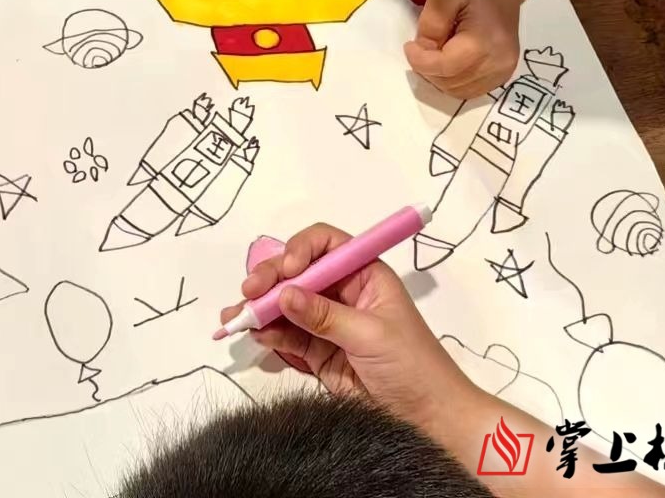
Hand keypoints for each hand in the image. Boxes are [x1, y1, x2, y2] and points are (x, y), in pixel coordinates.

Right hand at [219, 222, 475, 438]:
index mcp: (364, 275)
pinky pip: (286, 335)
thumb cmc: (413, 366)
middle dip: (271, 279)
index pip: (325, 244)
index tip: (286, 269)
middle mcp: (342, 292)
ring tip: (235, 317)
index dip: (301, 249)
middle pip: (297, 272)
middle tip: (248, 293)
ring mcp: (327, 322)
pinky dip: (268, 333)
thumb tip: (284, 294)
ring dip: (259, 308)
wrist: (429, 420)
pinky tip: (254, 335)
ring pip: (285, 304)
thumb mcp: (371, 335)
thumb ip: (325, 316)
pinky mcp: (317, 352)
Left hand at [403, 0, 522, 97]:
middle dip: (428, 68)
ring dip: (439, 76)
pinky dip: (453, 80)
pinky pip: (470, 89)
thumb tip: (423, 51)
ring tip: (436, 51)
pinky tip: (449, 59)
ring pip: (458, 91)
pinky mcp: (503, 74)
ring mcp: (504, 71)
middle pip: (450, 82)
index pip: (444, 67)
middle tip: (422, 46)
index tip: (409, 45)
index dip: (419, 61)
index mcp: (485, 41)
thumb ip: (431, 24)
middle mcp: (499, 62)